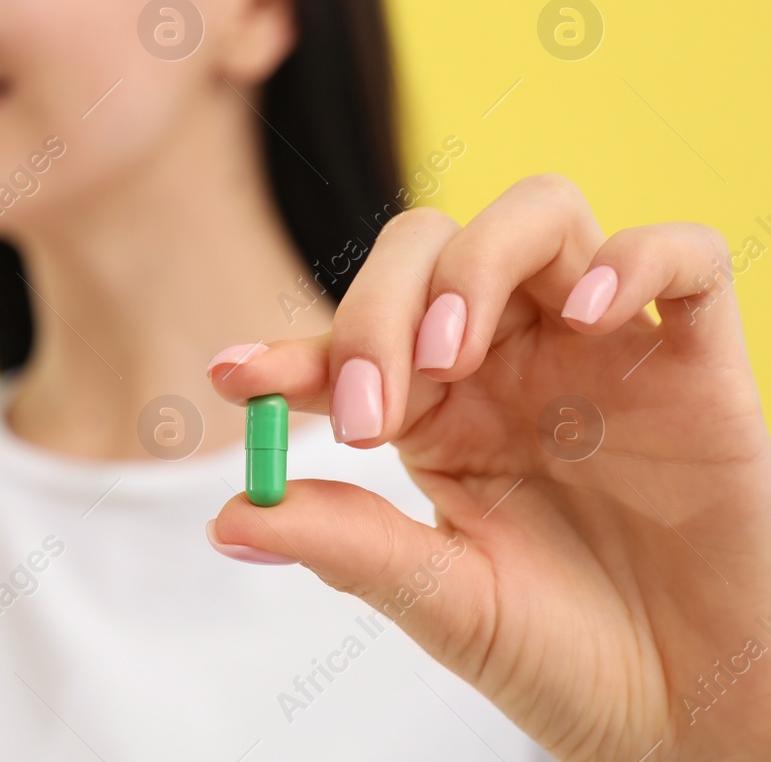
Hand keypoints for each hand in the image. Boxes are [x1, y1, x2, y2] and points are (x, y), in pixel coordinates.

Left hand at [207, 174, 770, 760]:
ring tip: (454, 357)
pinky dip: (636, 260)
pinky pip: (685, 260)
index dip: (295, 348)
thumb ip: (347, 545)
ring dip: (477, 265)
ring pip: (541, 215)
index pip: (355, 336)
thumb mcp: (442, 601)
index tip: (239, 378)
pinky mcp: (698, 368)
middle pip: (431, 247)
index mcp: (437, 407)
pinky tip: (590, 313)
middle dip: (379, 306)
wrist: (682, 709)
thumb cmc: (560, 653)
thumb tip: (227, 517)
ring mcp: (601, 351)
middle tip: (369, 409)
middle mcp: (511, 358)